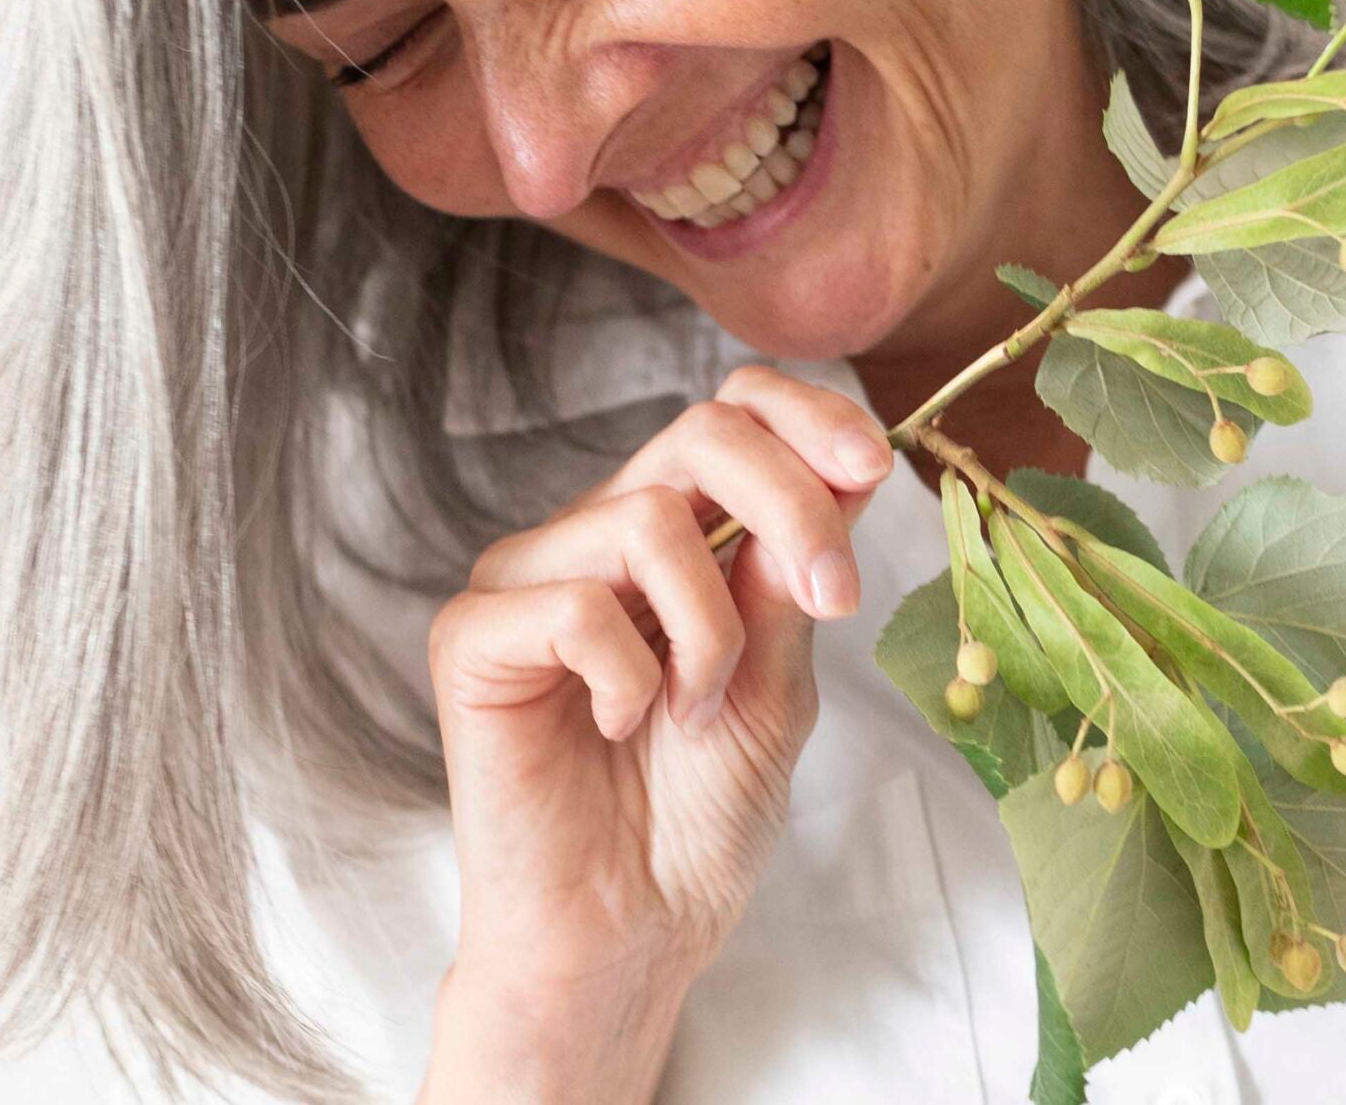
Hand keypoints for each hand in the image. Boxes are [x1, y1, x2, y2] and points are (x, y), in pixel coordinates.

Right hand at [417, 366, 895, 1101]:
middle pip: (701, 432)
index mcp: (674, 536)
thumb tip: (840, 468)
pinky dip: (630, 675)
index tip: (873, 466)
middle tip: (831, 599)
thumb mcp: (781, 684)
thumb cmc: (698, 820)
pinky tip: (619, 729)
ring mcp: (527, 582)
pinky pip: (576, 603)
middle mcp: (596, 537)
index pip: (734, 412)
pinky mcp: (472, 637)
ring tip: (695, 712)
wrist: (632, 934)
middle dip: (793, 505)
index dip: (808, 417)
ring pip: (648, 517)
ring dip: (710, 628)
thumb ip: (791, 578)